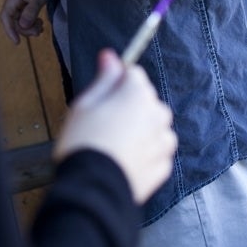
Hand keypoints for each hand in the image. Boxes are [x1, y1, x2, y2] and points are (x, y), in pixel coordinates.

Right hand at [0, 0, 45, 44]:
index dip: (10, 30)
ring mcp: (20, 2)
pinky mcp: (26, 3)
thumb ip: (30, 12)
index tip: (17, 42)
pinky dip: (32, 22)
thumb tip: (22, 26)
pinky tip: (40, 23)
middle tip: (38, 31)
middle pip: (13, 21)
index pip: (6, 17)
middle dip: (24, 29)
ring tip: (41, 27)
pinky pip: (25, 17)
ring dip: (29, 27)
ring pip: (19, 21)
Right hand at [54, 49, 176, 204]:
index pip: (134, 73)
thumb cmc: (84, 144)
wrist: (93, 190)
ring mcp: (162, 143)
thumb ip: (104, 79)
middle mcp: (156, 115)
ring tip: (115, 142)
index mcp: (138, 94)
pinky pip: (157, 151)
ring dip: (142, 128)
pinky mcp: (163, 168)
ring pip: (156, 125)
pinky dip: (146, 152)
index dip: (116, 81)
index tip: (102, 94)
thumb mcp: (85, 104)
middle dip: (130, 104)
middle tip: (103, 121)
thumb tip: (111, 56)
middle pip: (146, 98)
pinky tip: (125, 158)